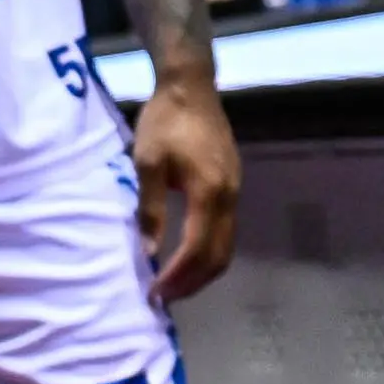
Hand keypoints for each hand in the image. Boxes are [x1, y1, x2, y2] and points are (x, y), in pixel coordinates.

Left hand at [132, 68, 240, 299]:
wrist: (191, 86)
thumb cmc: (165, 121)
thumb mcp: (147, 163)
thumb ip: (150, 209)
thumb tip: (149, 251)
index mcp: (208, 192)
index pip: (198, 249)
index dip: (178, 276)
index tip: (155, 293)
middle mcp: (229, 197)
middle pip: (219, 256)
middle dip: (193, 282)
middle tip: (164, 298)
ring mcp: (235, 191)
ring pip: (227, 246)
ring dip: (202, 271)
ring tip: (175, 283)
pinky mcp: (233, 185)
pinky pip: (227, 231)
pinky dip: (208, 252)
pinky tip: (188, 255)